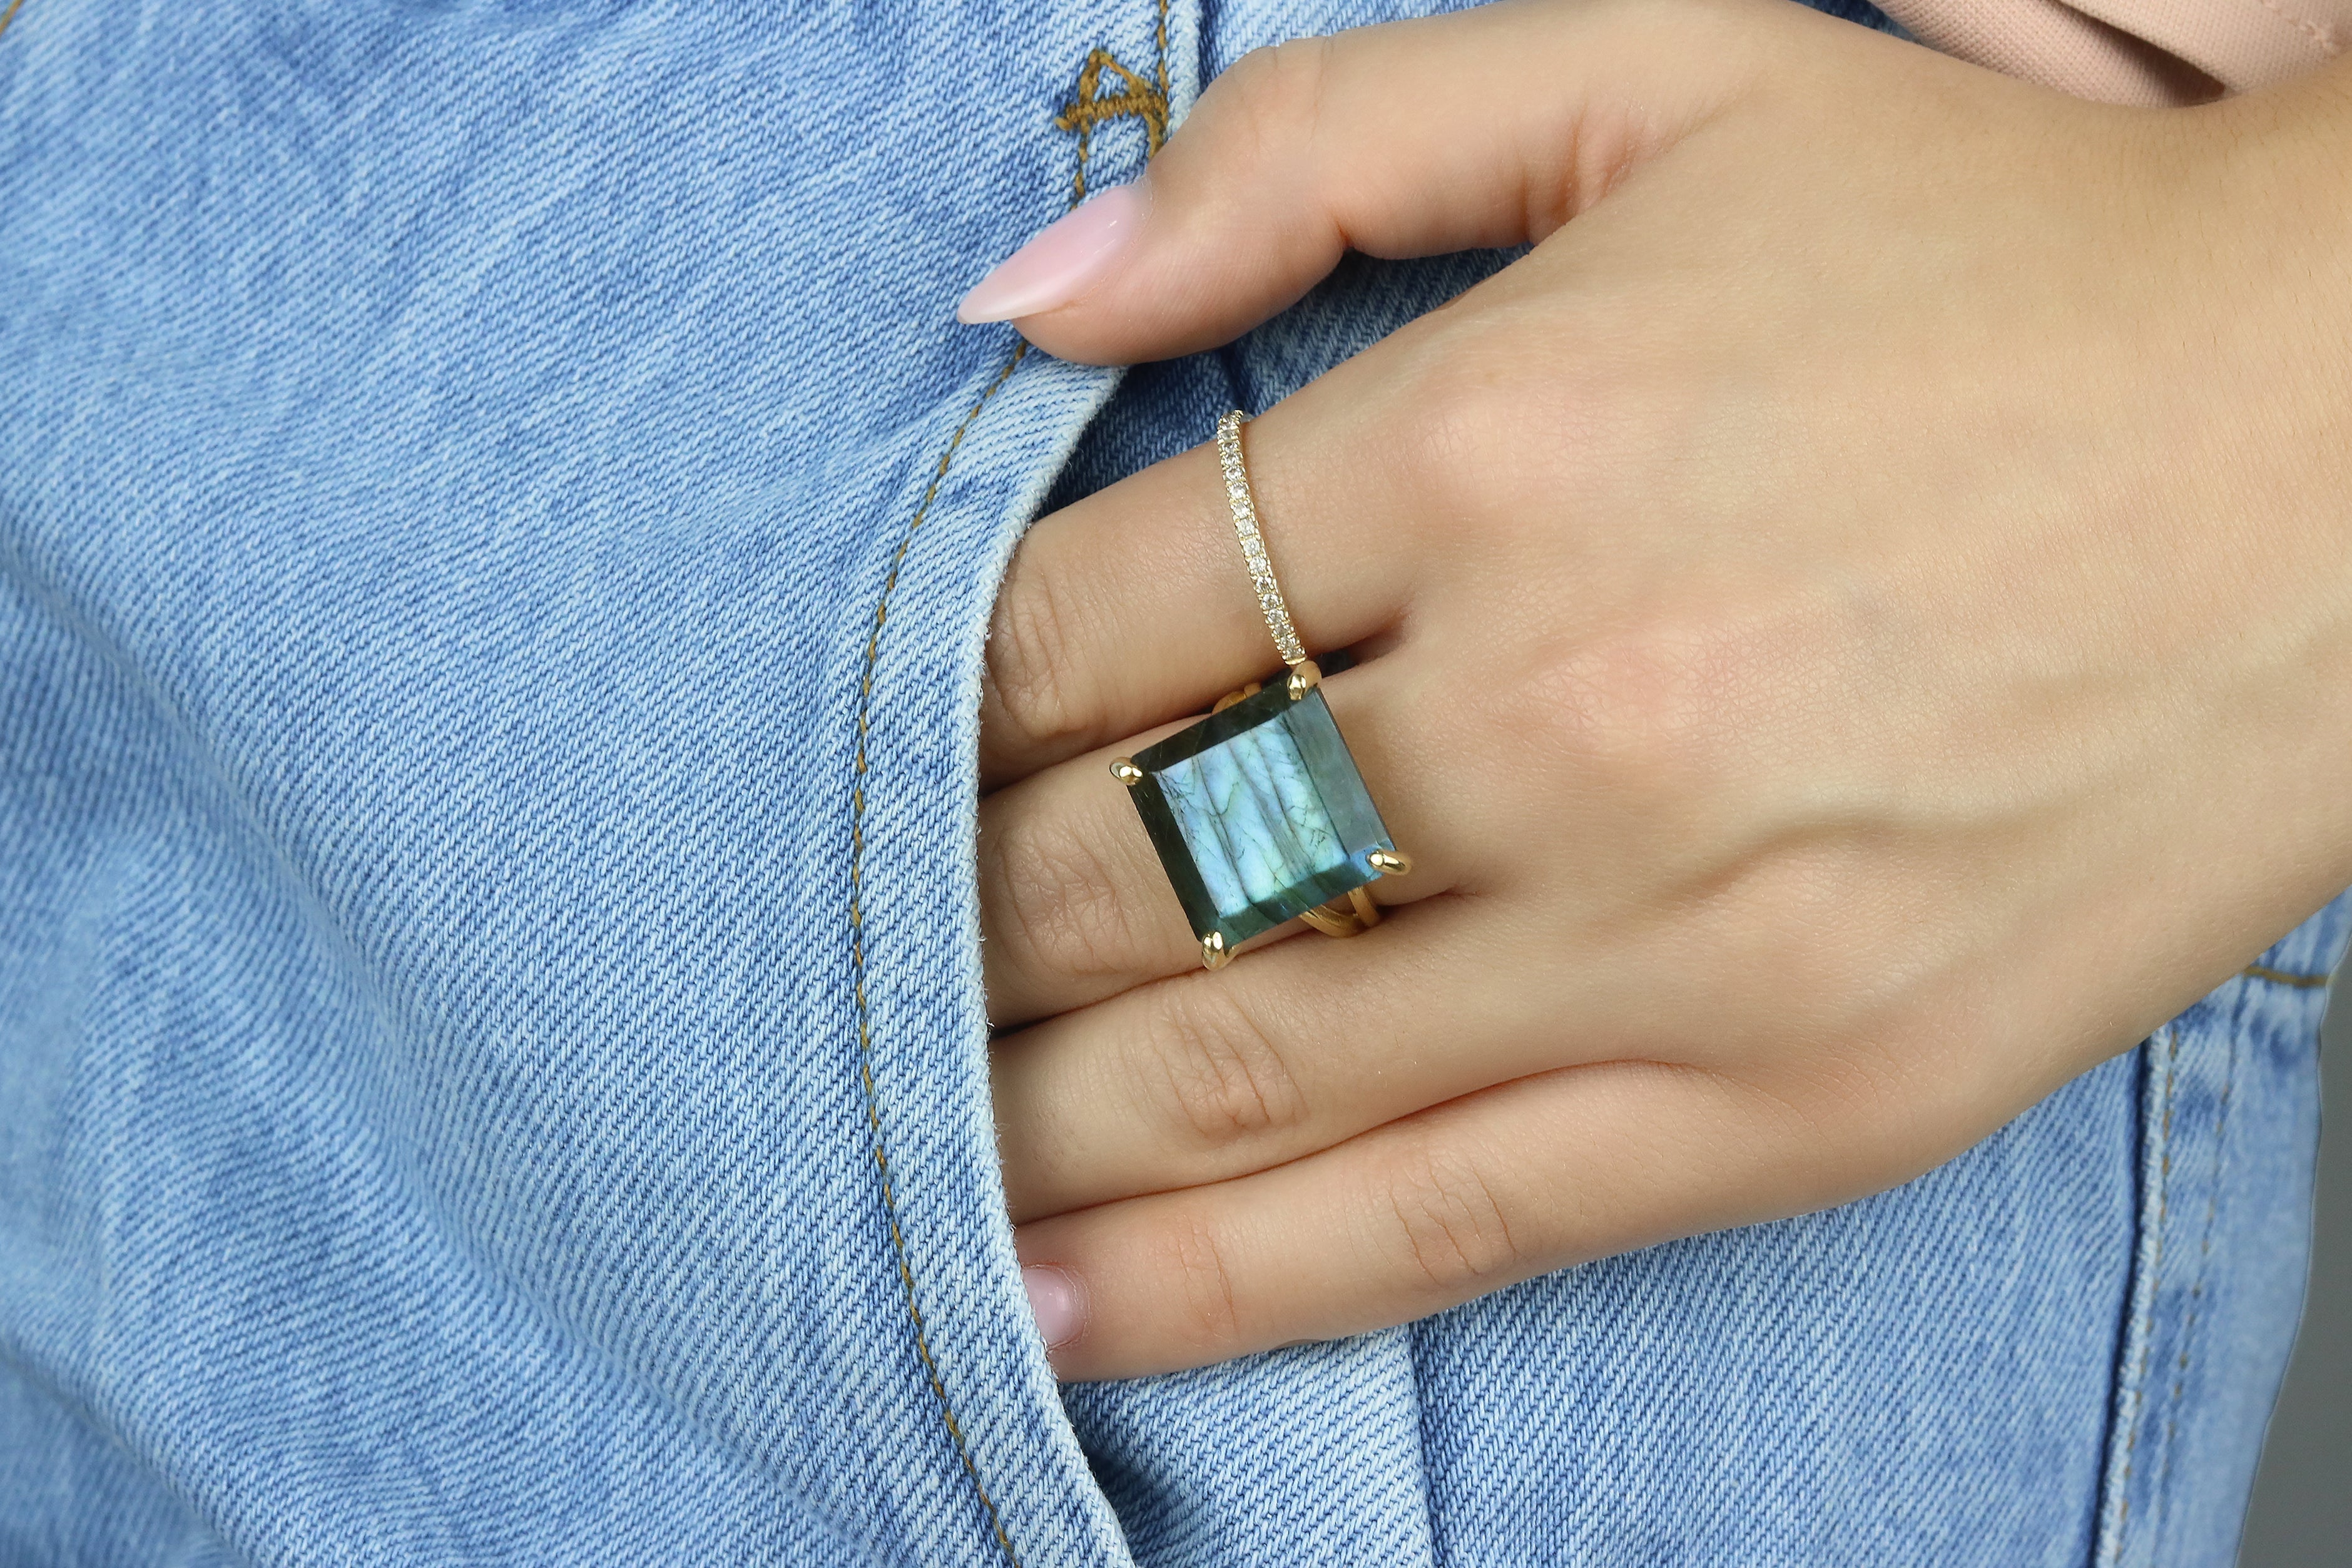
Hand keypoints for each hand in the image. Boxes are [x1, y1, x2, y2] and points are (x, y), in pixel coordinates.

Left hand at [966, 0, 2351, 1380]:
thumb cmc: (1989, 255)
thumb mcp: (1647, 74)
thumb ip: (1301, 154)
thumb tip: (1018, 297)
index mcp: (1492, 449)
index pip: (1071, 635)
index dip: (911, 715)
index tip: (853, 761)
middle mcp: (1558, 713)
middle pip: (1109, 869)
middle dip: (926, 925)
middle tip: (813, 962)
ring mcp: (1676, 937)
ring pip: (1226, 1073)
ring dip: (1006, 1124)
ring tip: (856, 1158)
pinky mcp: (1790, 1100)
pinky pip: (1433, 1225)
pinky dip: (1216, 1284)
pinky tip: (1051, 1305)